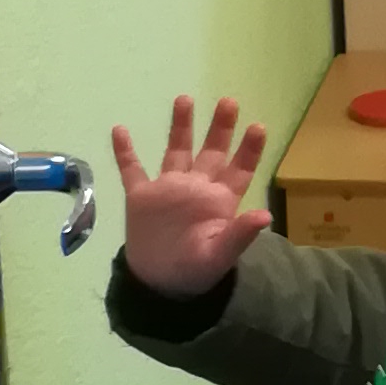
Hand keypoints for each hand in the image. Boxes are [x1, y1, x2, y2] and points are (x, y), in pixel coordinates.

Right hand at [111, 96, 270, 296]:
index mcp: (219, 200)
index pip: (238, 169)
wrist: (160, 285)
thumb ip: (240, 235)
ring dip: (181, 126)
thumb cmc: (196, 272)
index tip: (258, 126)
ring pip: (177, 151)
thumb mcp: (220, 255)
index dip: (249, 149)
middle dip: (220, 127)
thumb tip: (266, 215)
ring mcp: (169, 189)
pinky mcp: (142, 196)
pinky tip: (119, 129)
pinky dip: (125, 151)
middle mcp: (197, 188)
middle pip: (211, 151)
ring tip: (185, 98)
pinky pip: (132, 169)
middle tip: (229, 101)